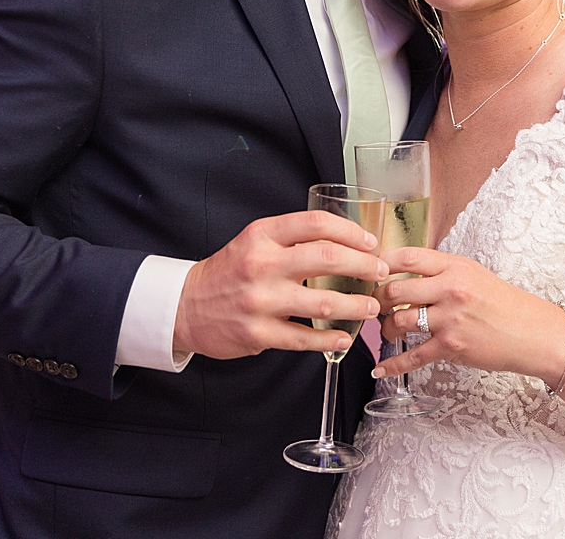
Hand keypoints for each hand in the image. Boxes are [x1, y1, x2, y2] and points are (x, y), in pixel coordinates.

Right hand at [173, 211, 387, 359]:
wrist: (184, 306)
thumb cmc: (229, 272)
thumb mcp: (254, 242)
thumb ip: (291, 239)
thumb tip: (344, 243)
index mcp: (262, 235)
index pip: (316, 224)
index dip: (351, 231)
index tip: (370, 242)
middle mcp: (262, 264)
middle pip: (328, 258)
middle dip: (364, 265)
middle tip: (380, 272)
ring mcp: (260, 301)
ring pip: (323, 303)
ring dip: (356, 305)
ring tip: (370, 307)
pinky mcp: (258, 333)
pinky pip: (304, 339)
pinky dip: (330, 340)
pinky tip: (345, 337)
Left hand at [370, 248, 564, 383]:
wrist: (531, 333)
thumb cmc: (503, 304)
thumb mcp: (474, 274)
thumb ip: (441, 272)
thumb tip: (405, 273)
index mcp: (455, 266)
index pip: (408, 257)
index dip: (382, 263)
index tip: (369, 269)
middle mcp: (450, 289)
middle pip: (395, 289)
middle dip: (377, 299)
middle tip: (373, 304)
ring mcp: (450, 319)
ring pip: (399, 321)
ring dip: (385, 329)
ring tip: (386, 332)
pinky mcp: (451, 346)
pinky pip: (413, 355)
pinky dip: (393, 364)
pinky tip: (381, 368)